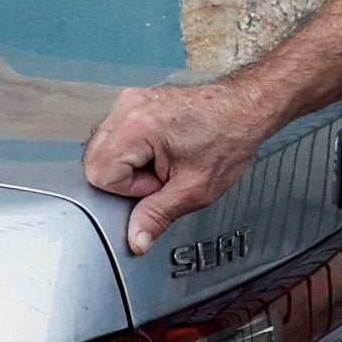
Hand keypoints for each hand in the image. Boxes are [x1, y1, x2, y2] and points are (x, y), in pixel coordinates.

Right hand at [81, 75, 282, 254]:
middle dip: (125, 177)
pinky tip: (163, 149)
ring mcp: (131, 101)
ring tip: (165, 160)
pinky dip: (135, 149)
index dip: (129, 188)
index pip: (100, 173)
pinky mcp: (137, 102)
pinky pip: (117, 135)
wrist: (246, 109)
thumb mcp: (194, 189)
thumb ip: (158, 216)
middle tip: (162, 173)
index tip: (159, 182)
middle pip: (95, 159)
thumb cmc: (228, 140)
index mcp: (137, 126)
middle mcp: (128, 107)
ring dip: (130, 163)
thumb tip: (136, 240)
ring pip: (104, 148)